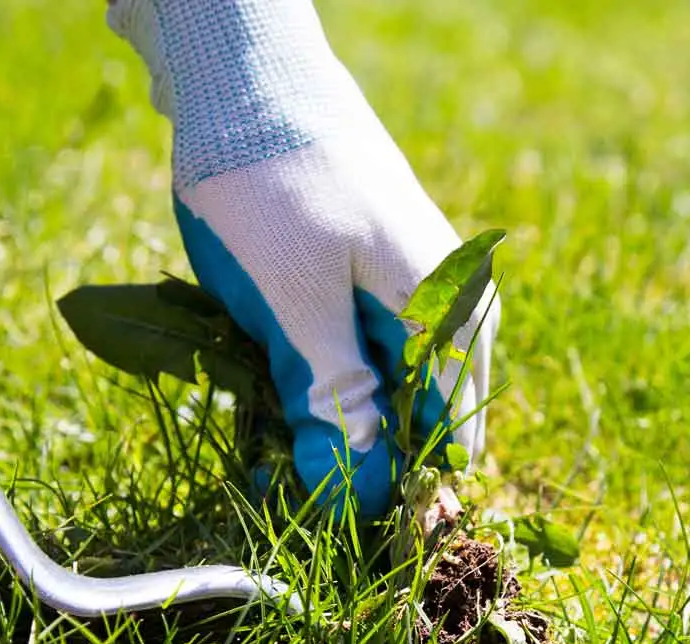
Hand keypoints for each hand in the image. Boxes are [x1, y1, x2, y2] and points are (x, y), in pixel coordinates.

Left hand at [108, 0, 495, 520]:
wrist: (241, 72)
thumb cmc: (269, 182)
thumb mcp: (293, 305)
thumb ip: (334, 399)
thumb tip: (359, 494)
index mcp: (448, 312)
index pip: (445, 440)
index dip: (391, 494)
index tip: (331, 526)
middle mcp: (448, 304)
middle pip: (416, 421)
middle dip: (353, 459)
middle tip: (280, 478)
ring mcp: (409, 289)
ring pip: (381, 392)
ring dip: (325, 423)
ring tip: (264, 435)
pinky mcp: (369, 279)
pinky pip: (355, 355)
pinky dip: (311, 382)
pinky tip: (266, 387)